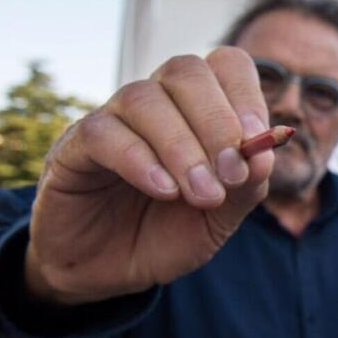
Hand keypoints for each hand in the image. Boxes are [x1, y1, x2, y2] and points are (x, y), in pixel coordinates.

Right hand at [25, 48, 274, 304]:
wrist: (110, 272)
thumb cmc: (168, 234)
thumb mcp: (220, 217)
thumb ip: (246, 186)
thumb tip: (264, 155)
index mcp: (197, 108)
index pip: (225, 65)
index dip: (246, 95)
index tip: (257, 141)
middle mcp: (155, 102)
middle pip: (186, 72)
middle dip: (217, 122)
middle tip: (231, 173)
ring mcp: (112, 119)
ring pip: (144, 98)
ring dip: (182, 147)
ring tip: (202, 194)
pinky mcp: (73, 147)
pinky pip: (103, 133)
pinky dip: (141, 160)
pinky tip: (163, 191)